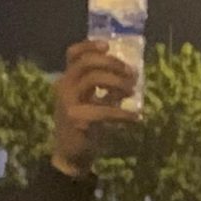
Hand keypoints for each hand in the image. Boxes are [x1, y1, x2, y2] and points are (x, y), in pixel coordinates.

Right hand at [51, 39, 141, 172]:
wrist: (70, 155)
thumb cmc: (84, 125)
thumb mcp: (92, 101)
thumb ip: (105, 88)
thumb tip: (129, 76)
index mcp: (67, 80)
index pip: (73, 54)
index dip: (89, 46)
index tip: (108, 45)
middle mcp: (64, 87)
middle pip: (86, 63)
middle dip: (111, 63)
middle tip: (130, 73)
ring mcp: (69, 102)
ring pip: (94, 79)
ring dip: (118, 82)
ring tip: (132, 92)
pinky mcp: (78, 119)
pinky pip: (106, 110)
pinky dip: (124, 113)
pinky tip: (136, 117)